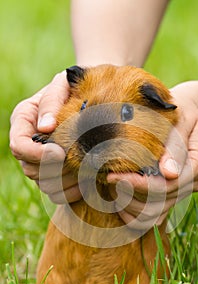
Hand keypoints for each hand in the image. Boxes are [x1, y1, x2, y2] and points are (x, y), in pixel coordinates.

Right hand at [10, 71, 81, 203]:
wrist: (88, 97)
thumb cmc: (73, 87)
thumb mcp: (61, 85)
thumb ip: (52, 102)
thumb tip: (45, 127)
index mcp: (24, 122)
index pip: (19, 146)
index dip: (36, 154)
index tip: (59, 152)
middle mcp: (29, 145)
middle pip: (30, 169)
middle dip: (54, 169)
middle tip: (79, 163)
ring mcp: (41, 161)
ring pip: (43, 184)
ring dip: (64, 182)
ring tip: (86, 173)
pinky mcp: (55, 173)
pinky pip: (56, 194)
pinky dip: (70, 193)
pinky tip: (87, 183)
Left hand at [107, 81, 197, 228]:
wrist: (192, 115)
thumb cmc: (182, 112)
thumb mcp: (181, 120)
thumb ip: (175, 145)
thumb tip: (169, 174)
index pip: (167, 185)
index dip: (138, 185)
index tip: (113, 176)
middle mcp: (195, 182)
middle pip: (160, 204)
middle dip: (130, 197)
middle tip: (107, 181)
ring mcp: (185, 191)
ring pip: (156, 215)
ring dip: (130, 207)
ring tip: (111, 190)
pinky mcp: (175, 195)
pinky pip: (155, 215)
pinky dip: (135, 213)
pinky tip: (119, 201)